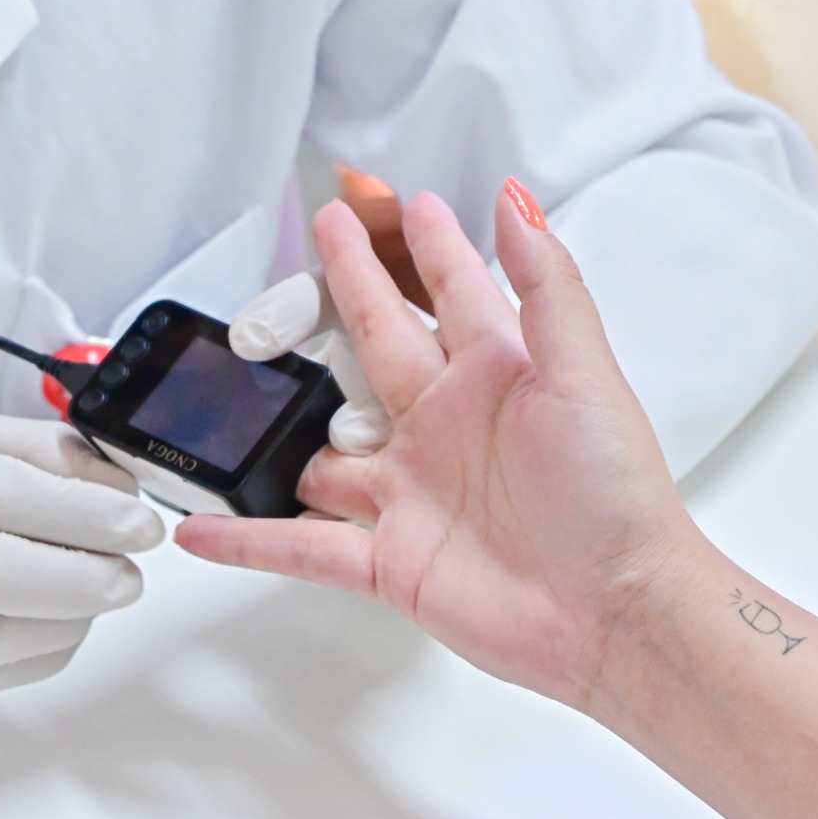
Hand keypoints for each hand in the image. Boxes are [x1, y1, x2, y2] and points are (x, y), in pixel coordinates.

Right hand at [0, 405, 163, 689]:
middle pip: (16, 582)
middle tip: (134, 567)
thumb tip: (113, 479)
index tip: (143, 521)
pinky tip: (53, 622)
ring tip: (97, 590)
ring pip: (7, 642)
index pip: (19, 501)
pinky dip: (36, 653)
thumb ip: (25, 449)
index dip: (97, 516)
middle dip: (95, 579)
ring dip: (74, 620)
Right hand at [178, 185, 700, 707]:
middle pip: (376, 344)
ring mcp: (412, 493)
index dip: (429, 246)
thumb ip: (547, 286)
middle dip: (350, 288)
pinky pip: (302, 545)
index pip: (452, 292)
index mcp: (496, 378)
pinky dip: (249, 540)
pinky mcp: (390, 560)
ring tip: (242, 394)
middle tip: (327, 237)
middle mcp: (447, 429)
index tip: (407, 204)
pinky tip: (203, 529)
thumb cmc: (615, 501)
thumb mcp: (585, 377)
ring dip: (285, 429)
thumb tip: (518, 203)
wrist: (614, 615)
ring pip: (325, 450)